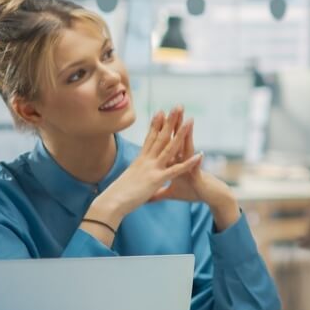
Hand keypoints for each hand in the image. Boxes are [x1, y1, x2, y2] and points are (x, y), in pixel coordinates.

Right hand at [91, 107, 202, 223]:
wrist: (110, 203)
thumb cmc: (115, 195)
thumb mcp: (126, 181)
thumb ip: (133, 176)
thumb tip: (132, 175)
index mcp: (139, 161)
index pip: (149, 139)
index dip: (156, 125)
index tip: (161, 112)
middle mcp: (146, 161)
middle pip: (160, 137)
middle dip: (170, 121)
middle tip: (178, 107)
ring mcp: (152, 168)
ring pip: (170, 147)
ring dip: (181, 134)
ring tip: (190, 120)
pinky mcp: (157, 179)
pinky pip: (176, 169)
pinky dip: (189, 163)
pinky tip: (200, 155)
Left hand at [148, 115, 239, 230]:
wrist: (211, 197)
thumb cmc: (192, 192)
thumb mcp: (172, 193)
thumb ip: (159, 192)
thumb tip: (148, 195)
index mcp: (174, 162)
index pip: (167, 144)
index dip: (162, 131)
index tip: (158, 117)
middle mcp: (183, 161)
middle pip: (177, 140)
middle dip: (175, 125)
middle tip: (174, 109)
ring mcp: (191, 166)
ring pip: (188, 149)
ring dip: (188, 136)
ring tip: (188, 121)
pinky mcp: (197, 176)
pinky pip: (196, 168)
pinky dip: (197, 162)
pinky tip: (200, 154)